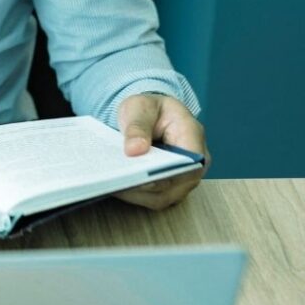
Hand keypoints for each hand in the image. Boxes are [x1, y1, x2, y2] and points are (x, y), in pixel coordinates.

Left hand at [112, 94, 210, 210]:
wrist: (151, 115)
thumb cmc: (150, 109)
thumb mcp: (141, 107)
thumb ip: (138, 126)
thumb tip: (134, 150)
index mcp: (193, 137)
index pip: (186, 165)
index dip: (165, 174)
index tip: (139, 175)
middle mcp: (193, 164)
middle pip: (173, 186)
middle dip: (144, 187)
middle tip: (116, 182)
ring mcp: (182, 179)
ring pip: (161, 197)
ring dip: (136, 193)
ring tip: (111, 186)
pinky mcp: (167, 187)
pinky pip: (152, 196)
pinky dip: (134, 193)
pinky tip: (114, 186)